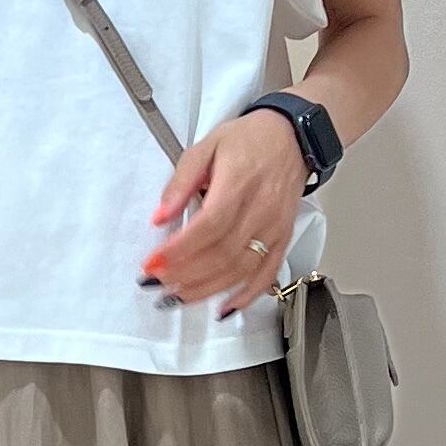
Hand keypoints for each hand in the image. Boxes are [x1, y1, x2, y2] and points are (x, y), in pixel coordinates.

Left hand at [141, 108, 308, 316]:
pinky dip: (245, 296)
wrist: (292, 137)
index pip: (208, 226)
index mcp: (239, 182)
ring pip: (241, 270)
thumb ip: (180, 183)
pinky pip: (266, 275)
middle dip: (185, 274)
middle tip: (157, 284)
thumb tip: (160, 217)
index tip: (153, 263)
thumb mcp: (206, 147)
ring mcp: (274, 228)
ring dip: (206, 289)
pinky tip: (223, 308)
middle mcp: (261, 209)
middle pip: (222, 254)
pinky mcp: (282, 239)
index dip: (179, 250)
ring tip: (177, 297)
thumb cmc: (249, 140)